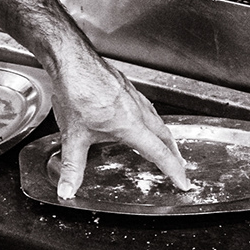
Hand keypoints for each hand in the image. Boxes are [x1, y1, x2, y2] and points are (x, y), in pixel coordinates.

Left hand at [51, 55, 190, 198]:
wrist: (72, 59)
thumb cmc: (75, 91)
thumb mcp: (73, 136)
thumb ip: (72, 167)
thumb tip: (67, 191)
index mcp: (129, 124)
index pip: (159, 153)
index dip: (173, 170)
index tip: (182, 182)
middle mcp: (136, 109)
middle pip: (165, 135)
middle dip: (174, 154)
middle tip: (179, 166)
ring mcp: (132, 96)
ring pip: (157, 119)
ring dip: (164, 136)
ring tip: (164, 145)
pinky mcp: (125, 86)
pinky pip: (146, 106)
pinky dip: (152, 119)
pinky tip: (141, 119)